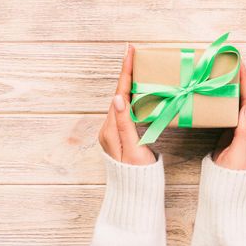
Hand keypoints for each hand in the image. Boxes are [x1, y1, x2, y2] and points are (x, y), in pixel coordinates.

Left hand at [98, 44, 155, 164]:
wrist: (134, 193)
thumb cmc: (137, 174)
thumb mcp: (132, 149)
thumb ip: (125, 124)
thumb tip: (118, 98)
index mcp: (111, 128)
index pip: (120, 93)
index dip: (125, 71)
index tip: (129, 52)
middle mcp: (108, 128)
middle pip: (119, 93)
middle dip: (126, 72)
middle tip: (133, 52)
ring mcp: (113, 131)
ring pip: (122, 100)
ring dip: (128, 83)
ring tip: (136, 65)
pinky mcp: (119, 135)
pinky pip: (125, 109)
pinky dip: (131, 96)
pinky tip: (137, 90)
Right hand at [212, 61, 245, 169]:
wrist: (226, 195)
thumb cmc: (234, 177)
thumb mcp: (240, 154)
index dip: (244, 81)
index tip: (238, 62)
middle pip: (242, 99)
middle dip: (235, 80)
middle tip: (225, 63)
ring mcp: (236, 133)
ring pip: (232, 105)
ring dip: (227, 88)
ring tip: (217, 74)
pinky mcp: (226, 137)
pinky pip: (224, 114)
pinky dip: (218, 101)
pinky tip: (210, 96)